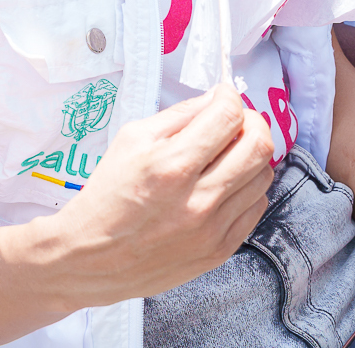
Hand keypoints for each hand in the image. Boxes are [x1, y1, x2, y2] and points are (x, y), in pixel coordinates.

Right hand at [52, 84, 273, 303]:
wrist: (90, 258)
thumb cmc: (106, 195)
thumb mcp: (131, 140)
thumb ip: (179, 115)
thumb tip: (215, 99)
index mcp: (172, 165)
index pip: (229, 116)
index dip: (230, 97)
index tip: (223, 96)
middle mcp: (198, 199)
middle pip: (259, 145)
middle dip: (252, 122)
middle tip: (234, 122)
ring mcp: (212, 229)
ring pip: (263, 176)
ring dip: (250, 156)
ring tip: (227, 155)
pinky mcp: (219, 251)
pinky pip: (256, 208)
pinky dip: (246, 189)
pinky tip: (224, 185)